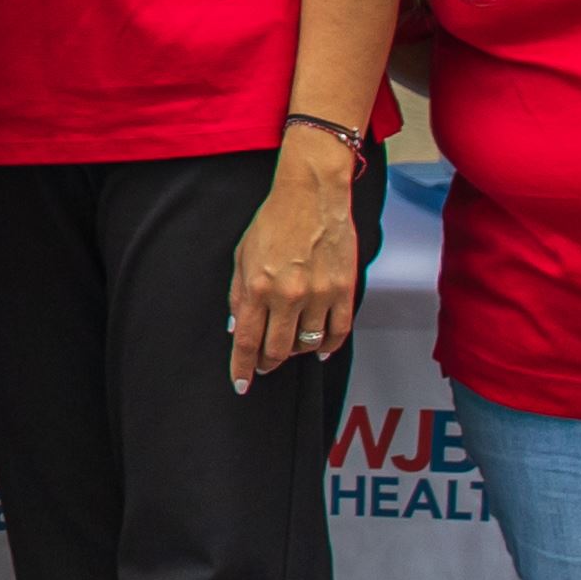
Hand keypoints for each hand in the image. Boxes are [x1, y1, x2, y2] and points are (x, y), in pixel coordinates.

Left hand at [229, 150, 365, 390]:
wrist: (312, 196)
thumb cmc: (273, 223)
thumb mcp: (242, 257)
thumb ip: (239, 295)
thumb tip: (236, 328)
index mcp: (258, 287)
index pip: (247, 342)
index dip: (243, 368)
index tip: (241, 384)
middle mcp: (289, 295)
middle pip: (278, 350)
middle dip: (267, 364)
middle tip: (264, 367)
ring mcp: (320, 294)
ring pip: (307, 345)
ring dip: (295, 352)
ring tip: (289, 347)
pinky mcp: (344, 290)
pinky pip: (338, 333)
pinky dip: (327, 347)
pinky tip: (318, 349)